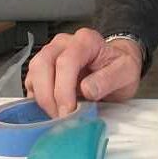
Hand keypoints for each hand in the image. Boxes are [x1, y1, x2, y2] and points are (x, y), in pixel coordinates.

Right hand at [24, 28, 142, 118]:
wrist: (116, 65)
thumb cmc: (119, 67)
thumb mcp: (126, 72)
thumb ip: (108, 79)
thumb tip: (87, 90)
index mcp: (85, 40)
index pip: (66, 62)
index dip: (63, 89)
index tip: (68, 111)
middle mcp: (64, 43)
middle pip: (42, 64)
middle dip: (48, 95)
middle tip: (60, 117)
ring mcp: (51, 53)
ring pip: (33, 72)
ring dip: (41, 98)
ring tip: (57, 115)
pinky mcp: (44, 67)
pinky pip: (31, 81)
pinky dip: (37, 98)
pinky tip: (51, 109)